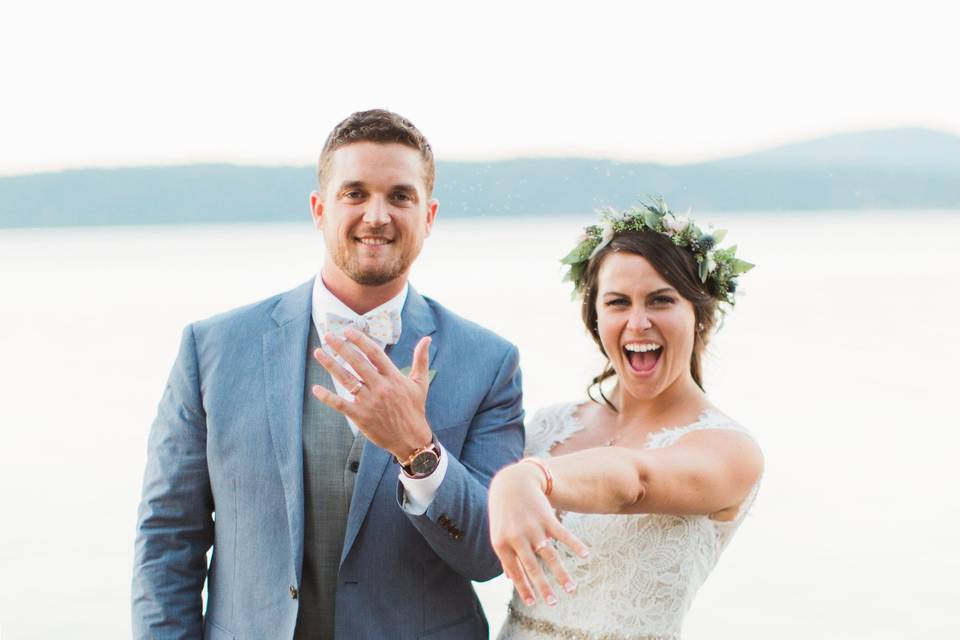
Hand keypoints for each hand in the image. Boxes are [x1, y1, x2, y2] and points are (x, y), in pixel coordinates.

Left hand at [311, 328, 432, 459]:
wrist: (411, 439)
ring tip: (319, 352)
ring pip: (346, 379)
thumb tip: (427, 339)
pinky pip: (340, 404)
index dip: (360, 340)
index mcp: (394, 377)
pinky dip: (327, 397)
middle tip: (328, 336)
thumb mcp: (421, 383)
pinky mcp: (360, 416)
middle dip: (341, 347)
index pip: (375, 353)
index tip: (348, 330)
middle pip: (357, 362)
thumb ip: (421, 359)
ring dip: (330, 365)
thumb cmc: (415, 409)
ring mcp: (369, 402)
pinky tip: (316, 388)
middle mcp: (381, 387)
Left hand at [488, 462, 588, 606]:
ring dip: (562, 574)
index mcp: (502, 544)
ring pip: (550, 555)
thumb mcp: (499, 533)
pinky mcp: (546, 517)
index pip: (515, 571)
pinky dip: (575, 544)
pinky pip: (563, 534)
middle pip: (533, 567)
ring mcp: (533, 527)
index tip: (533, 604)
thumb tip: (509, 579)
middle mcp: (517, 537)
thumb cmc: (504, 512)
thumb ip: (506, 556)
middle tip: (553, 604)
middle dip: (544, 587)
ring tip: (572, 589)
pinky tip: (586, 555)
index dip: (524, 588)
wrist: (512, 483)